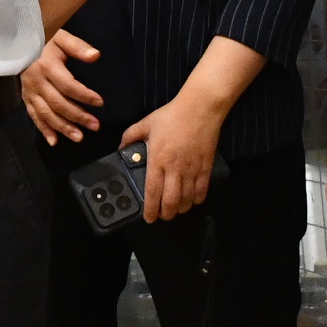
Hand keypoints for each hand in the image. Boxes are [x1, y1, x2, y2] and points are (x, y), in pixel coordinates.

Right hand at [21, 30, 103, 142]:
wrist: (19, 44)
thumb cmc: (45, 41)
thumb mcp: (61, 37)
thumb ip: (78, 46)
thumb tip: (96, 56)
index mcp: (47, 66)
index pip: (68, 85)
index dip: (84, 95)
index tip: (100, 102)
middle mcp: (37, 82)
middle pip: (58, 103)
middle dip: (78, 116)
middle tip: (95, 126)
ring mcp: (29, 92)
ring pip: (46, 114)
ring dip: (63, 127)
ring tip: (79, 137)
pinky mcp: (25, 99)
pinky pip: (34, 116)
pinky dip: (44, 130)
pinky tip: (54, 141)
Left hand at [125, 92, 223, 222]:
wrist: (200, 108)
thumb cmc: (171, 116)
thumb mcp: (146, 123)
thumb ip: (130, 136)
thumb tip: (121, 148)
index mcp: (158, 160)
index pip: (152, 191)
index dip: (150, 209)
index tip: (148, 218)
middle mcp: (175, 169)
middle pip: (171, 201)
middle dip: (165, 214)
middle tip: (162, 216)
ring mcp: (192, 169)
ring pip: (187, 199)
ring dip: (180, 209)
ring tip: (175, 210)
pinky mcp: (205, 167)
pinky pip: (202, 190)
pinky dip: (197, 200)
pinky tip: (192, 201)